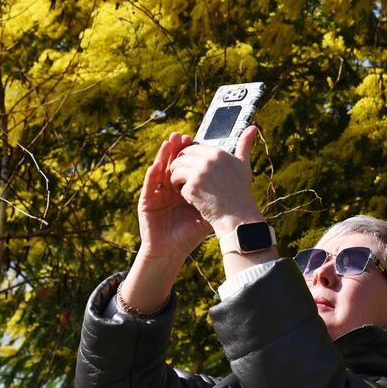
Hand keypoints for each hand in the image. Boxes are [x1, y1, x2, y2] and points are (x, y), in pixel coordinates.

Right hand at [137, 132, 211, 261]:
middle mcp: (168, 188)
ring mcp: (157, 194)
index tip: (194, 139)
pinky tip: (156, 166)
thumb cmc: (189, 233)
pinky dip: (152, 176)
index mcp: (183, 188)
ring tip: (169, 143)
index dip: (188, 153)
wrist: (171, 251)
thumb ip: (218, 197)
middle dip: (176, 150)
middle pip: (172, 164)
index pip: (185, 166)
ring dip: (163, 156)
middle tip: (182, 136)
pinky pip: (149, 186)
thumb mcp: (207, 212)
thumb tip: (239, 185)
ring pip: (159, 171)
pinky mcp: (146, 202)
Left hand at [168, 125, 262, 238]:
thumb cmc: (240, 192)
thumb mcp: (243, 165)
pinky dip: (181, 192)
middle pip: (181, 157)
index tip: (193, 171)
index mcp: (218, 152)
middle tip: (186, 179)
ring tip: (186, 187)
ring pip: (176, 169)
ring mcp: (199, 173)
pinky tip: (191, 198)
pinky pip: (177, 184)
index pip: (192, 148)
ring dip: (177, 179)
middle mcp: (208, 160)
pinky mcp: (192, 187)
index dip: (189, 159)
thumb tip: (253, 127)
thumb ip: (245, 145)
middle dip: (180, 167)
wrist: (238, 217)